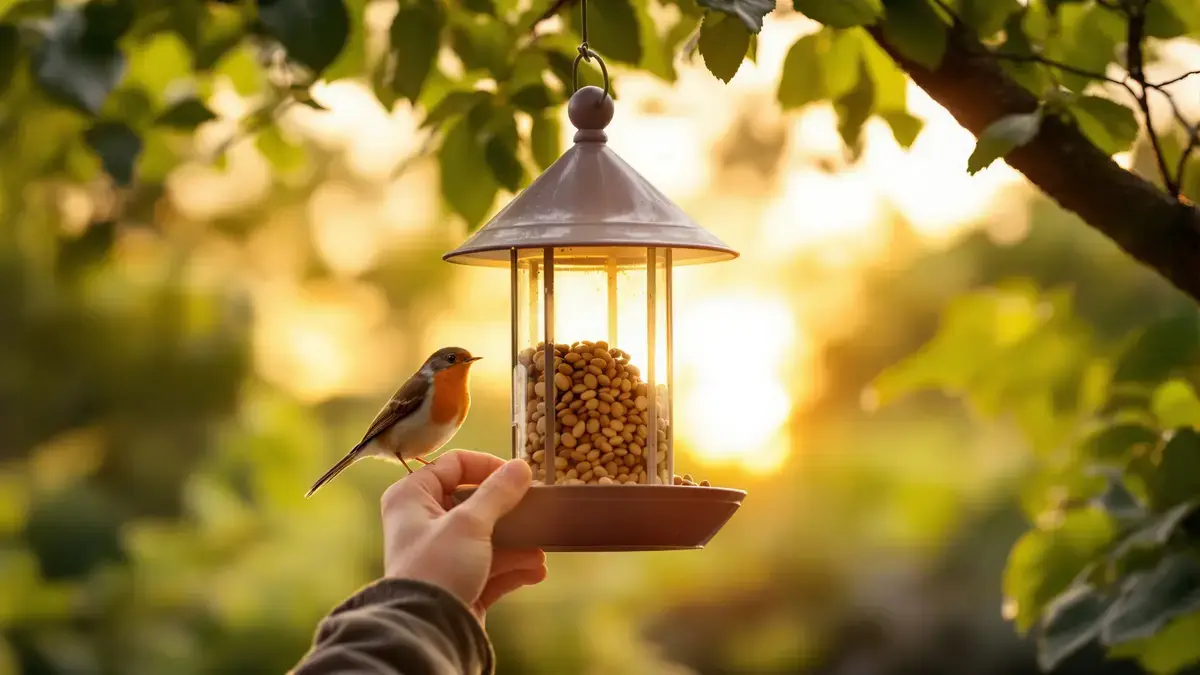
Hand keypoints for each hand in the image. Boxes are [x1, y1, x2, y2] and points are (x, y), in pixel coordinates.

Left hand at [380, 449, 545, 619]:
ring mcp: (441, 555)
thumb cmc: (437, 568)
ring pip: (486, 537)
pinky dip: (512, 568)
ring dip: (517, 544)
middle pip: (474, 503)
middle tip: (534, 511)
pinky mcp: (457, 583)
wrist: (427, 631)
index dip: (487, 466)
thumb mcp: (469, 523)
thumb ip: (498, 493)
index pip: (453, 465)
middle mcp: (423, 523)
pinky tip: (534, 572)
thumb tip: (520, 467)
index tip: (517, 477)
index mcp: (412, 497)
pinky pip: (490, 567)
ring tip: (539, 551)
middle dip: (509, 512)